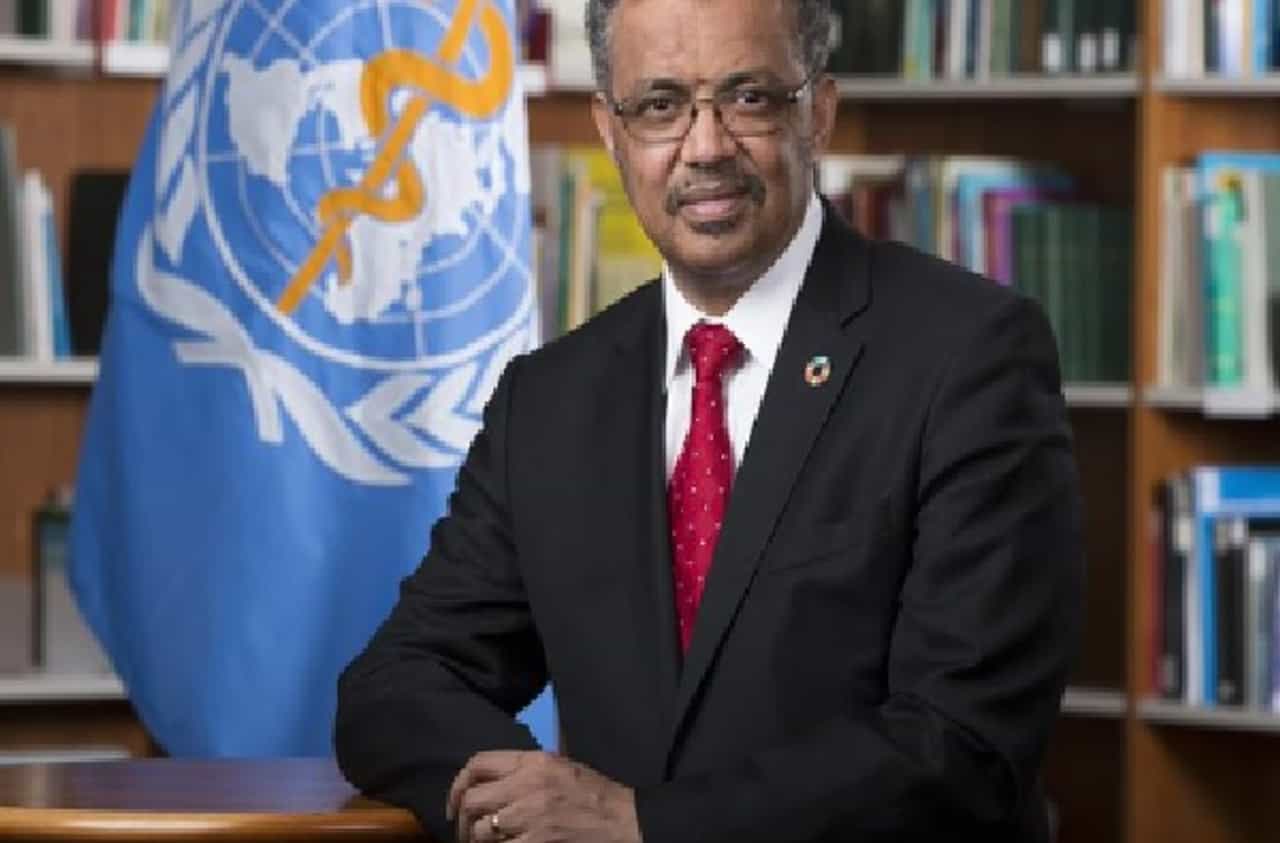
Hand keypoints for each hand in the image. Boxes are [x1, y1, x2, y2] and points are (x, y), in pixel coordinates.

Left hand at [446, 750, 640, 842]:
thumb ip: (529, 766)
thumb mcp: (563, 765)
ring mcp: (532, 814)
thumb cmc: (595, 794)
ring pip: (481, 829)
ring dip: (478, 841)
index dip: (458, 785)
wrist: (625, 820)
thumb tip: (497, 771)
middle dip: (463, 820)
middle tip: (466, 834)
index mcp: (534, 761)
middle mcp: (528, 783)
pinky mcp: (537, 841)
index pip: (478, 763)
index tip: (455, 804)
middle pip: (473, 799)